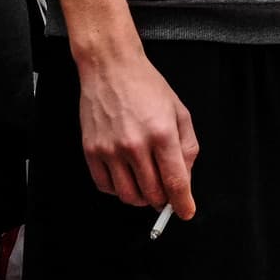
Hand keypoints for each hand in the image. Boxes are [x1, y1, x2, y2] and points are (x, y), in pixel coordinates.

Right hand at [72, 27, 198, 216]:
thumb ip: (187, 148)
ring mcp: (110, 149)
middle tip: (165, 191)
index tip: (185, 211)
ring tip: (146, 183)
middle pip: (152, 194)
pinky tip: (126, 175)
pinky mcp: (91, 151)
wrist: (111, 68)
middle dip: (163, 199)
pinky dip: (118, 189)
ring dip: (141, 197)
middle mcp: (135, 145)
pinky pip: (105, 187)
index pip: (175, 182)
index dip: (182, 204)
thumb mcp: (179, 112)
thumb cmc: (146, 86)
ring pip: (128, 196)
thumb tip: (185, 178)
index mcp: (162, 134)